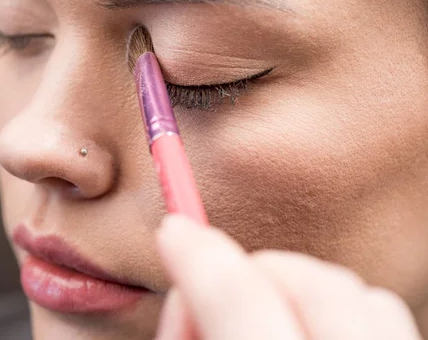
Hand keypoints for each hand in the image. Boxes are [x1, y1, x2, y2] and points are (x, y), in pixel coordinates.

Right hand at [155, 215, 421, 339]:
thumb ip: (183, 331)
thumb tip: (186, 288)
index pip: (242, 302)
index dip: (199, 257)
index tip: (174, 230)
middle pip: (315, 281)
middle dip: (257, 269)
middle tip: (220, 289)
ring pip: (360, 292)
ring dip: (301, 287)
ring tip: (269, 317)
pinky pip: (385, 315)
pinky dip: (341, 310)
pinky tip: (310, 333)